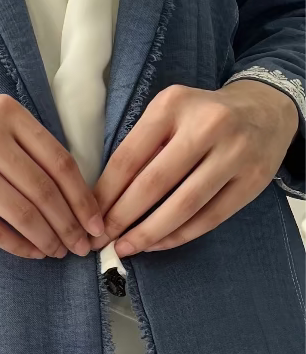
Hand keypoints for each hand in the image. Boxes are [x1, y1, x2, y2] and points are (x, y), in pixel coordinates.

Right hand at [0, 95, 104, 259]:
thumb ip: (27, 146)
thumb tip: (74, 195)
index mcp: (6, 112)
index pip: (58, 160)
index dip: (83, 197)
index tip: (97, 222)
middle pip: (43, 189)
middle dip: (70, 224)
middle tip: (82, 246)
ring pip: (21, 211)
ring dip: (47, 238)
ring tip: (59, 251)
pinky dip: (17, 244)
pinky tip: (31, 252)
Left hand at [87, 79, 299, 256]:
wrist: (265, 110)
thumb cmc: (202, 116)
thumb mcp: (169, 114)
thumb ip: (142, 146)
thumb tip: (105, 199)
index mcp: (173, 105)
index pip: (129, 157)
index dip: (106, 193)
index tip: (89, 217)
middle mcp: (207, 125)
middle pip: (154, 183)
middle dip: (122, 217)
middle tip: (101, 240)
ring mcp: (235, 153)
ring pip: (184, 205)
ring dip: (150, 233)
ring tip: (126, 248)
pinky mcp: (253, 180)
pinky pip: (210, 217)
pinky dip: (180, 235)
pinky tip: (159, 243)